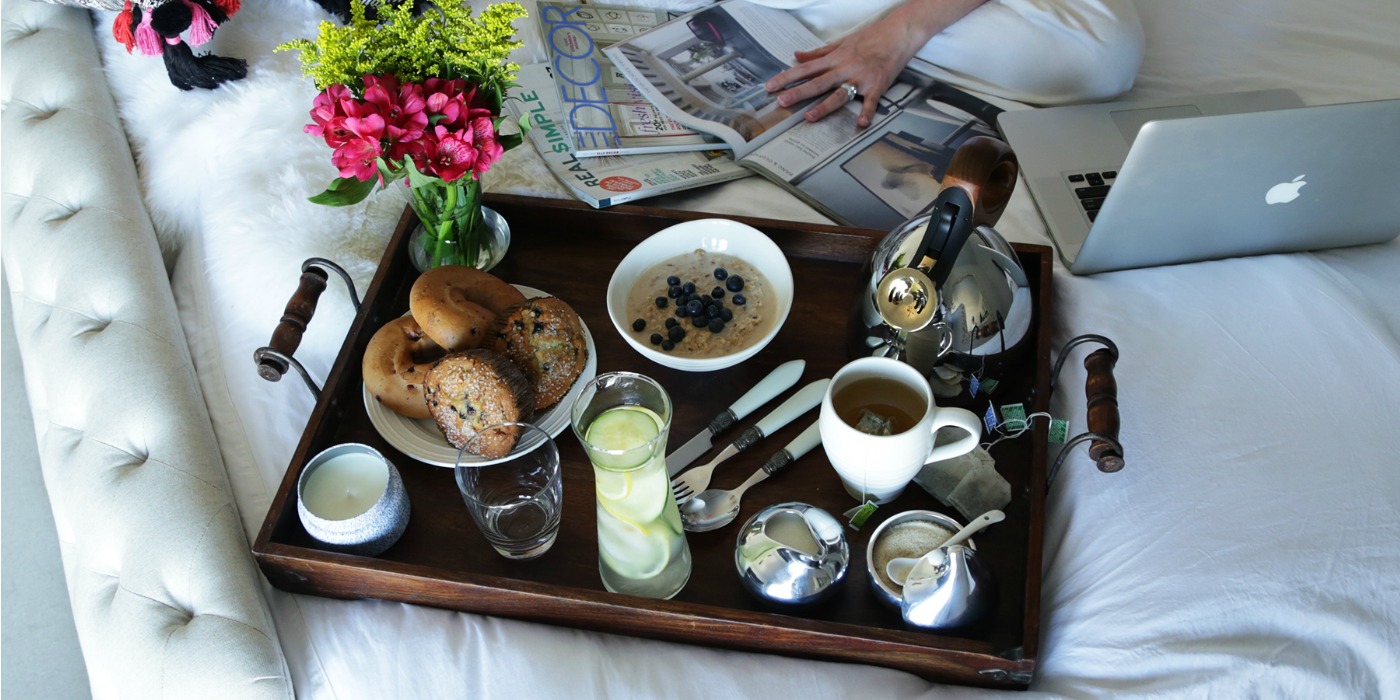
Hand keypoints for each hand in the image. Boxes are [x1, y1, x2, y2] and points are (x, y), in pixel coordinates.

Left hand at [764, 0, 985, 126]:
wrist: (899, 33)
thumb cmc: (871, 37)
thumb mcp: (842, 42)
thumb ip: (819, 52)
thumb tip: (797, 56)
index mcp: (835, 58)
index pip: (805, 69)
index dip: (787, 77)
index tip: (771, 86)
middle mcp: (845, 67)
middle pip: (817, 82)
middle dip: (798, 92)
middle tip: (781, 102)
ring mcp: (861, 77)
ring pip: (839, 93)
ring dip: (824, 106)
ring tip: (809, 117)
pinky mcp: (878, 85)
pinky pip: (871, 101)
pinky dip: (866, 112)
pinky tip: (860, 123)